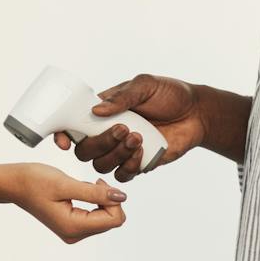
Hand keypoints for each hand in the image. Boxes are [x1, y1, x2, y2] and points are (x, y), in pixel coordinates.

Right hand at [0, 163, 127, 243]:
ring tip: (82, 186)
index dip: (113, 199)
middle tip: (92, 182)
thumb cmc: (33, 181)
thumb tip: (122, 196)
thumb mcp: (65, 183)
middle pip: (111, 221)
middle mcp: (74, 234)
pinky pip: (95, 217)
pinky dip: (94, 203)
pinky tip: (79, 191)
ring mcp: (72, 232)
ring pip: (105, 219)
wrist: (13, 184)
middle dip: (108, 200)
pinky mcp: (71, 226)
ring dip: (100, 200)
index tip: (98, 182)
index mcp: (73, 227)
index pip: (114, 219)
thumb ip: (95, 192)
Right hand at [54, 73, 204, 182]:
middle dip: (100, 143)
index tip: (64, 142)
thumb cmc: (169, 94)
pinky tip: (143, 151)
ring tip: (139, 137)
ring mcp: (121, 151)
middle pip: (85, 152)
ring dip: (117, 154)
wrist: (197, 112)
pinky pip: (123, 175)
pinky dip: (130, 166)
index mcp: (102, 113)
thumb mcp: (144, 85)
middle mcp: (107, 134)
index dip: (63, 136)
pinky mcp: (137, 164)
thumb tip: (96, 111)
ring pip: (101, 165)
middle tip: (123, 129)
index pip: (73, 127)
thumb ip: (121, 97)